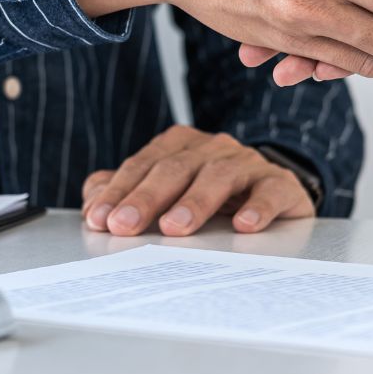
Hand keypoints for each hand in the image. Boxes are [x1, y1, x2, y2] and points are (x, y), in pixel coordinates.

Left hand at [81, 125, 314, 236]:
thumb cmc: (210, 197)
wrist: (273, 195)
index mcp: (178, 146)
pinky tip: (244, 225)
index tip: (99, 220)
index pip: (142, 166)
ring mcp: (247, 163)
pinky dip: (257, 208)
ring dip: (195, 202)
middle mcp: (211, 148)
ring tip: (175, 227)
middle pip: (174, 168)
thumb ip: (126, 193)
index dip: (118, 192)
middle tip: (125, 226)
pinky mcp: (280, 184)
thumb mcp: (166, 194)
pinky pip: (269, 191)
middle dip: (146, 198)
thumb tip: (92, 203)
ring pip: (218, 176)